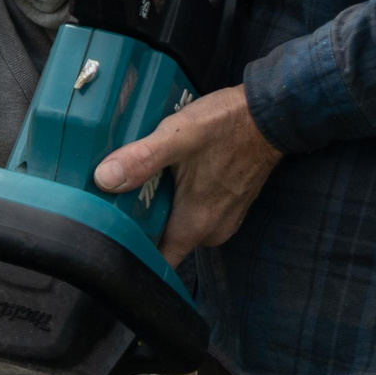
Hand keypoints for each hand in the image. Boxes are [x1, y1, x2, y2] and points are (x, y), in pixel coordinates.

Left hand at [93, 86, 280, 265]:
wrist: (270, 114)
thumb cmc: (227, 126)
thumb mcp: (178, 136)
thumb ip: (142, 159)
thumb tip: (105, 179)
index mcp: (194, 225)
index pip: (157, 261)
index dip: (131, 252)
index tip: (108, 235)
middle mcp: (210, 230)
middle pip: (165, 240)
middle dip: (142, 221)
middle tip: (119, 195)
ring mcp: (223, 217)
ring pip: (181, 223)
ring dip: (163, 206)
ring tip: (143, 180)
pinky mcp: (229, 202)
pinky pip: (197, 209)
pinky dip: (182, 196)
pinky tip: (171, 173)